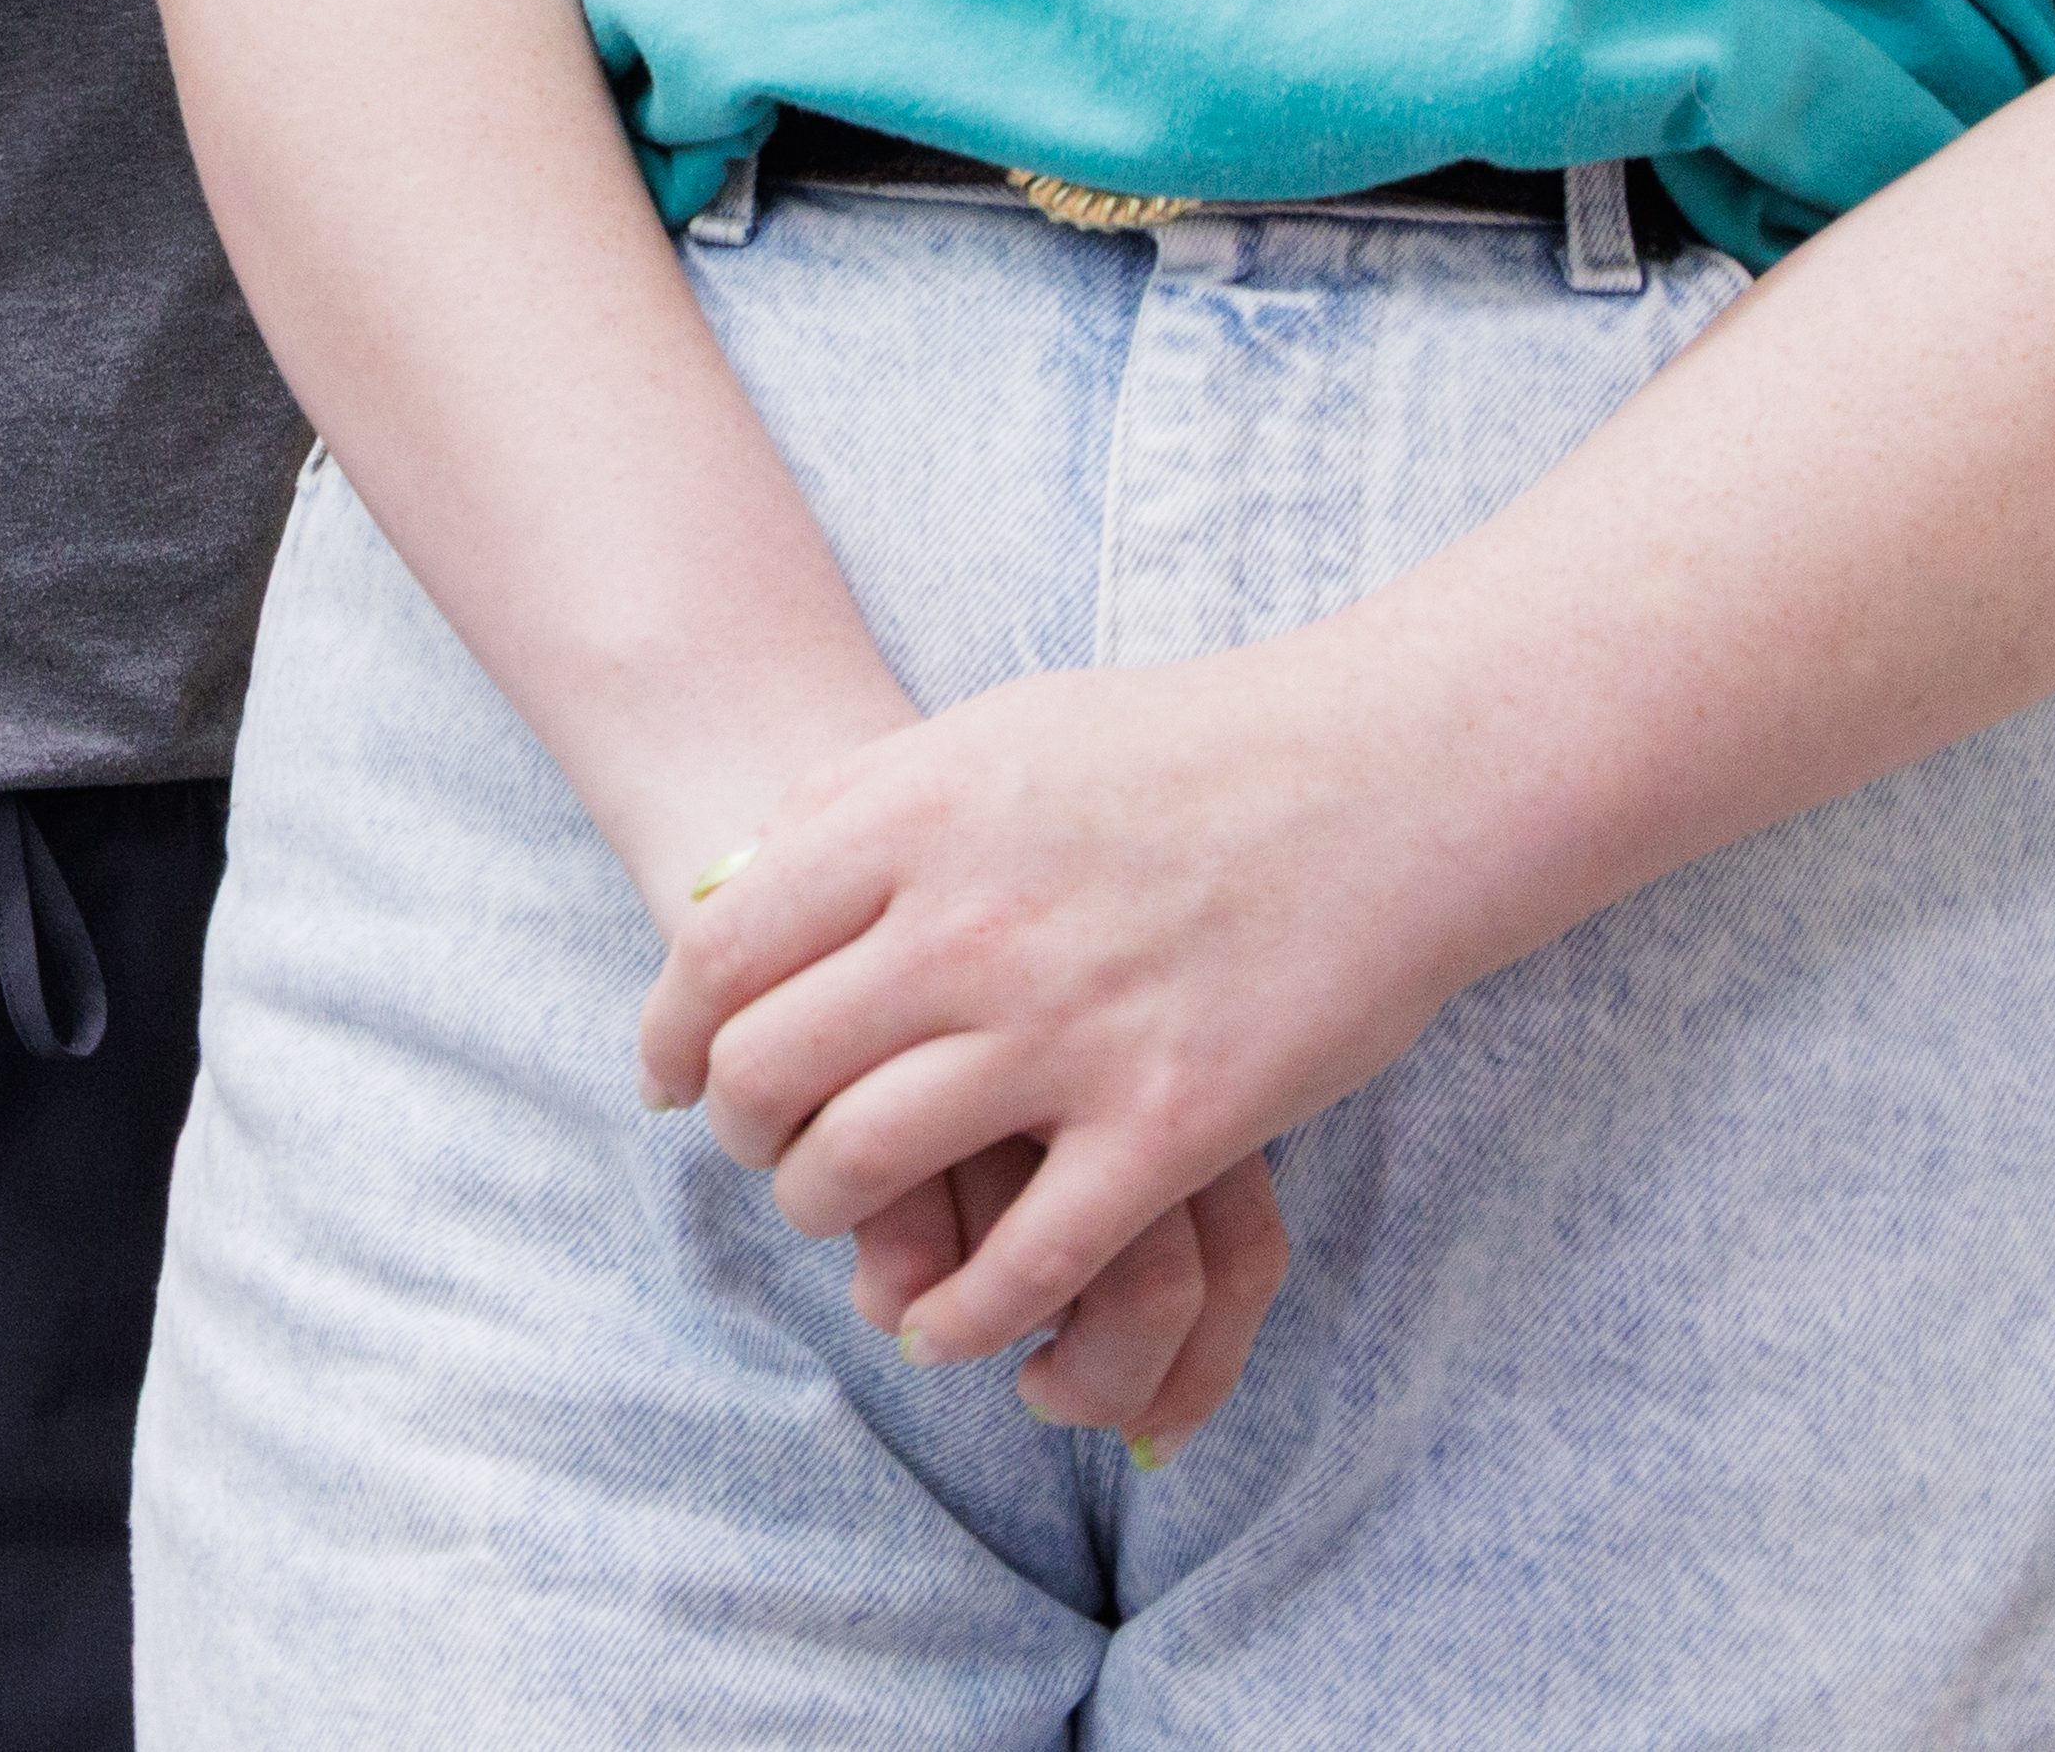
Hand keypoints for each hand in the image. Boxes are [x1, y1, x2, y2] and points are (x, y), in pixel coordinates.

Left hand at [633, 641, 1488, 1413]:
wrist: (1385, 777)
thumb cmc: (1183, 745)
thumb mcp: (988, 731)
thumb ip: (863, 804)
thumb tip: (737, 885)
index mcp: (911, 818)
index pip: (719, 955)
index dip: (669, 1033)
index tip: (669, 1077)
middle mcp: (968, 928)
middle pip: (771, 1069)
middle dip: (741, 1131)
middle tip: (754, 1150)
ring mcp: (1068, 1031)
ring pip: (869, 1165)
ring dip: (829, 1215)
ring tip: (839, 1219)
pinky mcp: (1171, 1122)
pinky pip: (1031, 1259)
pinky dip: (963, 1312)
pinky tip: (941, 1324)